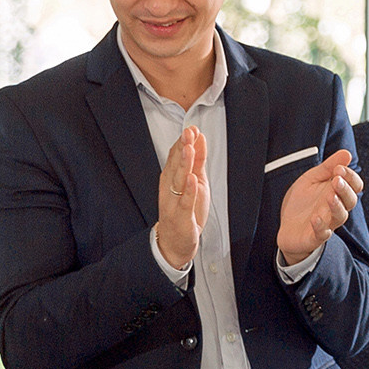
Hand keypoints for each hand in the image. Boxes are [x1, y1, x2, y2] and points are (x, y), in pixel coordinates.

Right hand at [153, 125, 207, 271]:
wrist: (175, 240)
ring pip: (178, 179)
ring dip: (184, 163)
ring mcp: (173, 200)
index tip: (192, 128)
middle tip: (188, 132)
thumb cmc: (185, 209)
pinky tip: (191, 178)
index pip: (175, 156)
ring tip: (189, 149)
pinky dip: (188, 190)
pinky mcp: (180, 215)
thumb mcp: (195, 181)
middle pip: (175, 164)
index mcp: (171, 178)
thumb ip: (197, 162)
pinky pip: (184, 201)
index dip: (184, 142)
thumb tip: (199, 139)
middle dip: (182, 148)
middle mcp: (169, 187)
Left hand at [275, 150, 362, 266]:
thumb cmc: (303, 202)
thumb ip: (328, 167)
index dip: (350, 177)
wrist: (288, 228)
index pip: (354, 185)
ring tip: (330, 197)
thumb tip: (347, 153)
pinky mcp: (315, 236)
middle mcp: (337, 208)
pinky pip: (322, 233)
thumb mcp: (312, 179)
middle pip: (351, 200)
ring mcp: (328, 223)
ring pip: (340, 216)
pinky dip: (321, 226)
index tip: (339, 168)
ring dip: (336, 206)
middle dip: (345, 189)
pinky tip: (315, 218)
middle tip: (336, 180)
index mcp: (338, 193)